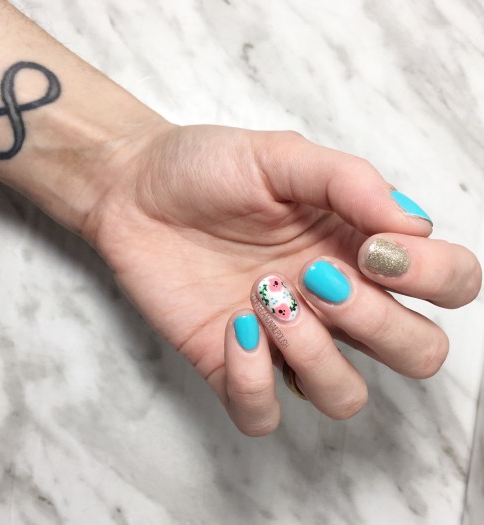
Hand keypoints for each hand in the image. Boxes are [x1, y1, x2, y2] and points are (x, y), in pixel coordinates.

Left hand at [85, 124, 480, 435]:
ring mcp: (284, 340)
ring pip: (345, 397)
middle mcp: (334, 303)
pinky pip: (265, 413)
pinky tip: (232, 326)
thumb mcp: (281, 156)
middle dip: (378, 324)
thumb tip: (414, 228)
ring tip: (265, 297)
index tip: (375, 247)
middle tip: (317, 276)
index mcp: (358, 248)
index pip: (451, 284)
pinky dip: (254, 382)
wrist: (134, 192)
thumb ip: (350, 182)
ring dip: (314, 354)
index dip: (435, 277)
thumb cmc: (207, 167)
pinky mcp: (231, 364)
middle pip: (415, 354)